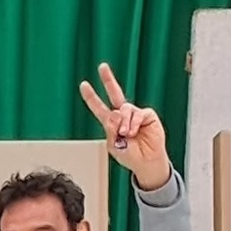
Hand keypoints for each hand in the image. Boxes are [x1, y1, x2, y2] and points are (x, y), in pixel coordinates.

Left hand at [79, 63, 171, 191]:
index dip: (91, 97)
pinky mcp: (147, 115)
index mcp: (111, 123)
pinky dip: (134, 123)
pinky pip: (138, 113)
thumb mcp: (114, 145)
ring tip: (127, 134)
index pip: (99, 107)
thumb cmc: (130, 156)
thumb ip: (111, 130)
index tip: (84, 85)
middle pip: (115, 94)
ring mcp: (135, 114)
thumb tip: (115, 113)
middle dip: (108, 80)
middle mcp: (123, 116)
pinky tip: (134, 132)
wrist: (146, 162)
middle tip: (102, 67)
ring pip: (125, 109)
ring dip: (124, 123)